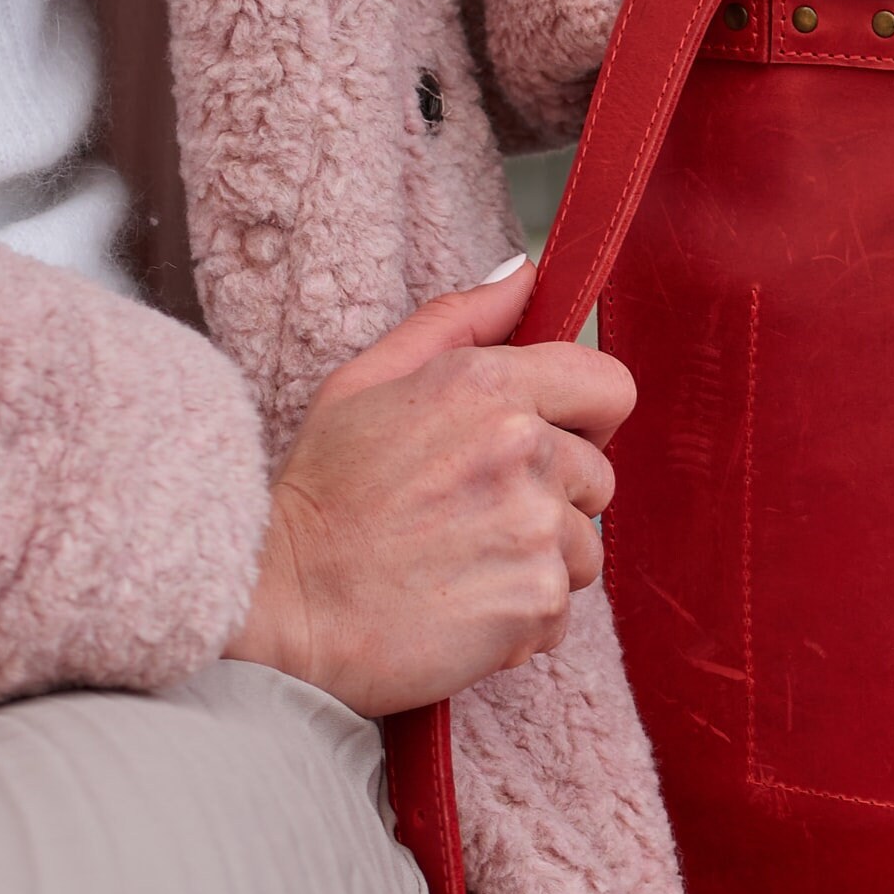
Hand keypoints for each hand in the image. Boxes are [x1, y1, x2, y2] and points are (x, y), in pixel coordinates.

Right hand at [224, 258, 633, 716]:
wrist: (283, 605)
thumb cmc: (320, 496)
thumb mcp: (364, 382)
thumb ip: (455, 321)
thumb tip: (524, 276)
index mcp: (487, 386)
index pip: (610, 386)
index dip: (585, 418)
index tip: (545, 441)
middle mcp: (524, 450)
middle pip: (599, 476)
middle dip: (552, 498)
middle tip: (470, 517)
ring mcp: (536, 530)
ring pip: (584, 548)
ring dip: (537, 561)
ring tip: (459, 566)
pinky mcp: (538, 601)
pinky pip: (562, 609)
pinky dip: (521, 617)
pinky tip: (460, 608)